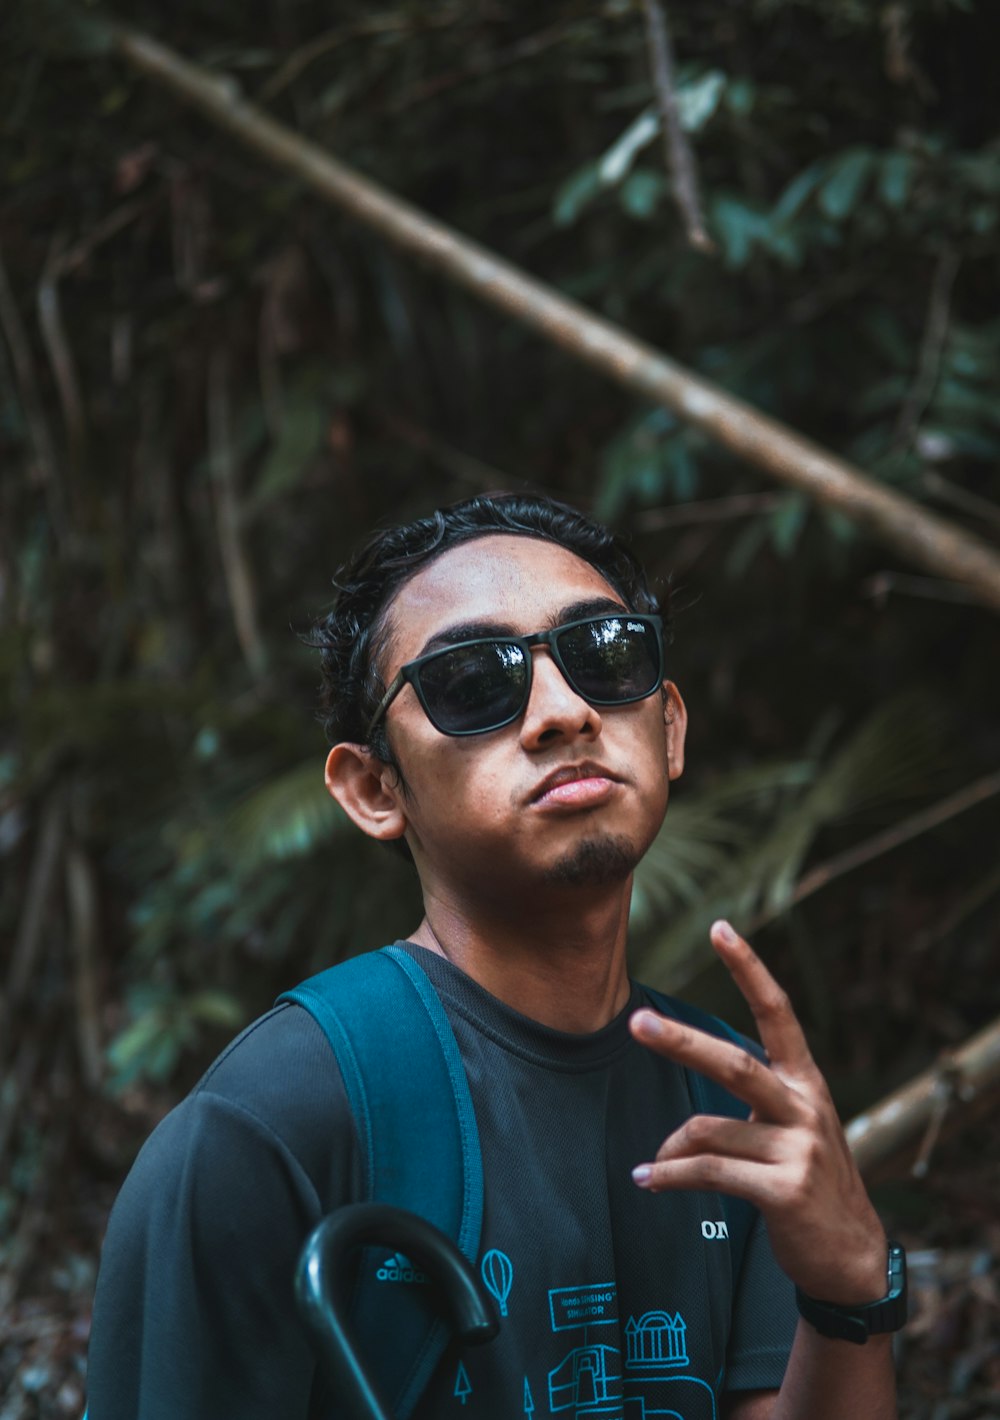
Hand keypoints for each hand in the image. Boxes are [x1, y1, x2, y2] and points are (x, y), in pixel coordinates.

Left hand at [630, 920, 887, 1305]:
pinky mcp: (783, 1191)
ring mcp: (798, 1149)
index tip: (719, 929)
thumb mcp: (794, 1128)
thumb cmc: (806, 1180)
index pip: (777, 1011)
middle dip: (681, 1042)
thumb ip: (750, 1105)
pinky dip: (669, 1176)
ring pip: (708, 1130)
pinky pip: (708, 1173)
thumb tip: (680, 1122)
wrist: (849, 1253)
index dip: (748, 969)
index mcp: (805, 1081)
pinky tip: (648, 1180)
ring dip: (669, 1148)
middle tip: (636, 1022)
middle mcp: (804, 1106)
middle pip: (734, 1063)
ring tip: (654, 1163)